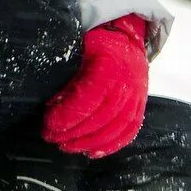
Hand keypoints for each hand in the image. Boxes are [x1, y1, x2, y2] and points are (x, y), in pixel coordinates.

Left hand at [42, 14, 148, 157]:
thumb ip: (67, 77)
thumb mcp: (76, 50)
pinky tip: (91, 153)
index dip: (69, 114)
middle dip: (74, 132)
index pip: (90, 97)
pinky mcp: (141, 105)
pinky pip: (130, 130)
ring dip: (89, 142)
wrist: (124, 37)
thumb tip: (52, 104)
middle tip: (51, 138)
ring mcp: (138, 95)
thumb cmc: (94, 43)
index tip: (49, 123)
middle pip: (103, 116)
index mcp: (111, 64)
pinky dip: (111, 145)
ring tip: (66, 147)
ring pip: (116, 127)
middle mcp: (128, 82)